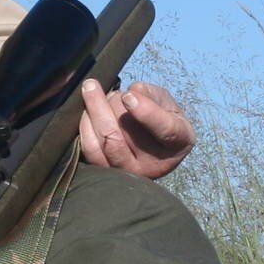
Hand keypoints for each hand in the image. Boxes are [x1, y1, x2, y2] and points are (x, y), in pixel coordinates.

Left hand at [76, 79, 194, 178]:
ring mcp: (129, 172)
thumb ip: (152, 95)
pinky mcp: (108, 172)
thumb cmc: (162, 119)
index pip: (165, 130)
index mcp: (178, 143)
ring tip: (96, 93)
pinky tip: (87, 110)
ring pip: (105, 142)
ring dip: (96, 111)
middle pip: (124, 136)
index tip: (128, 96)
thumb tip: (133, 91)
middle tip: (112, 90)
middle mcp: (154, 165)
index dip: (145, 112)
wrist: (152, 147)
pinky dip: (85, 126)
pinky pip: (90, 150)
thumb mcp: (167, 103)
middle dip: (112, 105)